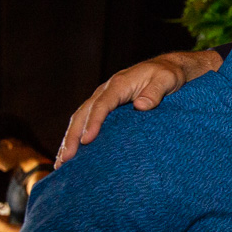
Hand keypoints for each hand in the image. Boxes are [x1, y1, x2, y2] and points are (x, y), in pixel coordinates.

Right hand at [56, 50, 221, 166]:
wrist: (168, 67)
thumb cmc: (168, 75)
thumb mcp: (167, 79)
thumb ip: (155, 92)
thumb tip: (141, 106)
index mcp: (119, 84)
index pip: (102, 105)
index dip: (93, 123)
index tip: (87, 141)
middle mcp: (106, 91)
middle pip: (83, 113)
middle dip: (72, 136)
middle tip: (66, 159)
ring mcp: (103, 98)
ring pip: (80, 119)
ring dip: (70, 140)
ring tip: (62, 163)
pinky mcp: (106, 107)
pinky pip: (86, 121)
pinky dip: (77, 136)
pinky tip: (73, 154)